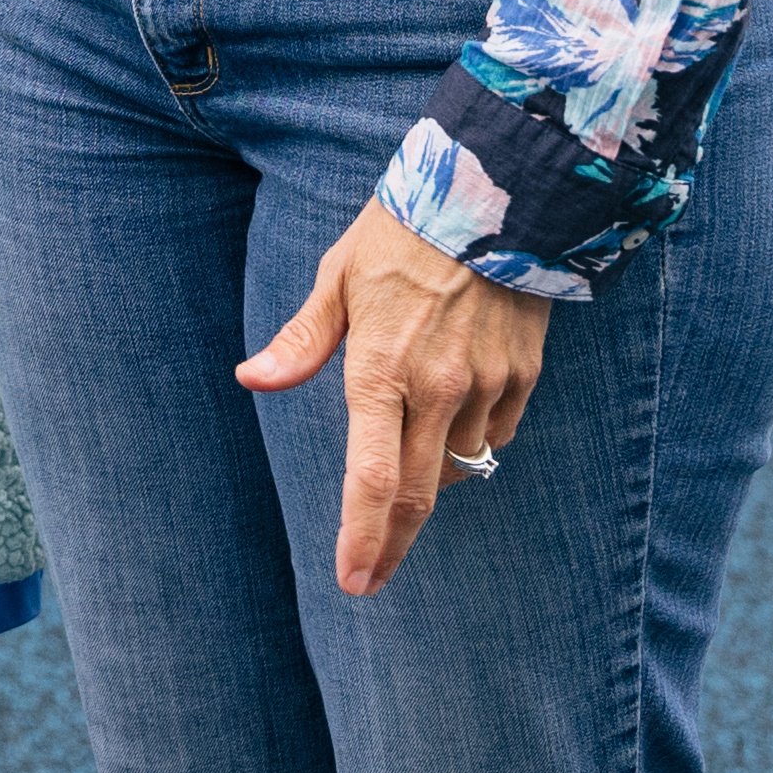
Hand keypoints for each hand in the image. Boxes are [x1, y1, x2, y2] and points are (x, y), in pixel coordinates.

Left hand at [239, 196, 553, 596]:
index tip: (353, 580)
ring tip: (410, 440)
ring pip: (457, 464)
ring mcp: (485, 384)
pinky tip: (455, 405)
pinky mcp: (522, 376)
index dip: (363, 536)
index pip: (371, 476)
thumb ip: (302, 341)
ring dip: (429, 473)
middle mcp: (437, 387)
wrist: (496, 193)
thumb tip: (251, 378)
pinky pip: (495, 433)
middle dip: (391, 543)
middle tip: (373, 576)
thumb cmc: (402, 233)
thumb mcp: (339, 277)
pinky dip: (471, 437)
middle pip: (416, 493)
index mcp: (382, 366)